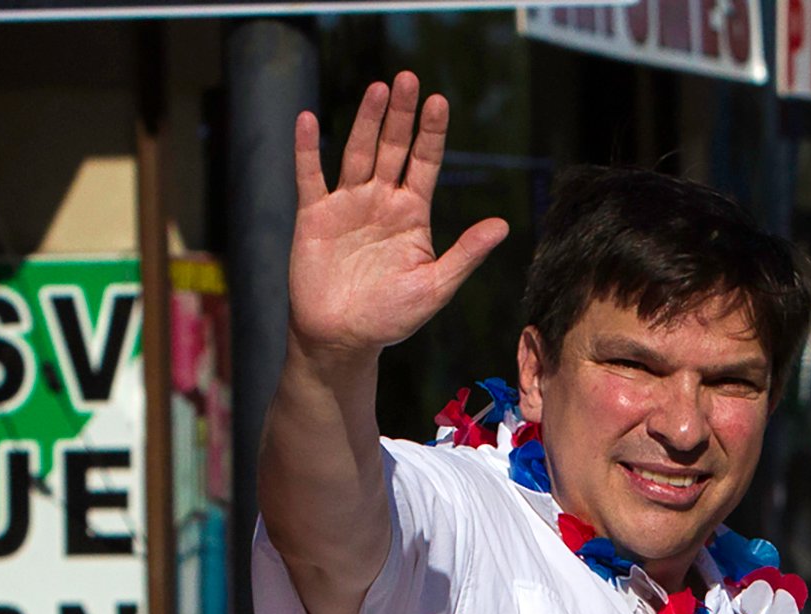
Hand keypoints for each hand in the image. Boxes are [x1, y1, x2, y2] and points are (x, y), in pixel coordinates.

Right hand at [289, 74, 510, 360]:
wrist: (342, 339)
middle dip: (401, 115)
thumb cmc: (391, 318)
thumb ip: (465, 253)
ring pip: (357, 153)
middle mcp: (380, 201)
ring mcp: (347, 205)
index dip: (432, 133)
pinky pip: (310, 176)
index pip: (425, 163)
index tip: (440, 101)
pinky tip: (308, 119)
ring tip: (378, 89)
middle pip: (393, 148)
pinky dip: (307, 149)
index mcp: (412, 214)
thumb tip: (503, 225)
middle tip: (408, 78)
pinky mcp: (315, 216)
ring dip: (366, 121)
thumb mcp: (435, 287)